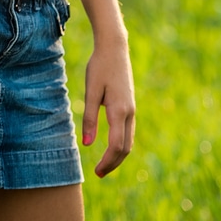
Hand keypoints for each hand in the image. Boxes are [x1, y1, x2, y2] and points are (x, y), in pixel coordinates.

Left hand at [82, 35, 135, 176]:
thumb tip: (87, 144)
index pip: (116, 145)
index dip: (107, 161)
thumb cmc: (99, 66)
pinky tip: (111, 146)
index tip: (96, 172)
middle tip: (98, 173)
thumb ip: (90, 117)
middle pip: (125, 147)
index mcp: (119, 110)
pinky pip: (128, 131)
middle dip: (113, 163)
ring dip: (118, 155)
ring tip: (104, 164)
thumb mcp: (91, 91)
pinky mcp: (130, 104)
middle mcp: (129, 112)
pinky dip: (121, 144)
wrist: (114, 47)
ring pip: (129, 140)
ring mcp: (132, 108)